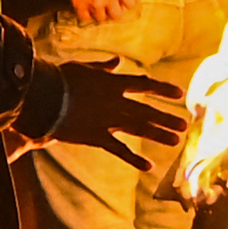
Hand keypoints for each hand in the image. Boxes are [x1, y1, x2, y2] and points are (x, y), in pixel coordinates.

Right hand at [34, 61, 185, 165]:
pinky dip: (134, 159)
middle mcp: (115, 102)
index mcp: (112, 83)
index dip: (163, 90)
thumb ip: (102, 67)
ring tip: (176, 141)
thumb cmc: (59, 78)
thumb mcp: (83, 67)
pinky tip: (149, 167)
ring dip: (159, 135)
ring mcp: (108, 121)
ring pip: (139, 129)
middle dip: (166, 118)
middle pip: (147, 111)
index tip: (180, 94)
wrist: (43, 96)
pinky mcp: (97, 137)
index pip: (145, 85)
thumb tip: (116, 61)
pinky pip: (119, 150)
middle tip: (185, 125)